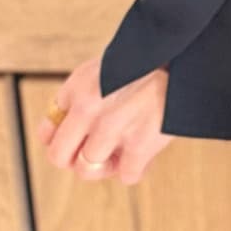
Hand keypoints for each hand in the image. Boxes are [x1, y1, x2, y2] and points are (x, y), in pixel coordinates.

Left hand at [33, 55, 172, 184]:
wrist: (184, 54)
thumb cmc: (144, 66)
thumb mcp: (100, 70)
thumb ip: (74, 99)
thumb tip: (52, 137)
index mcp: (78, 87)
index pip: (46, 132)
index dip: (61, 139)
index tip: (77, 139)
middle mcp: (88, 108)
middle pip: (60, 157)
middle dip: (74, 159)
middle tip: (94, 151)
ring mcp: (114, 128)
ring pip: (88, 170)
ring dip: (106, 164)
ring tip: (122, 149)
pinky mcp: (141, 143)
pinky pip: (127, 176)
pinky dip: (136, 168)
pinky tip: (145, 151)